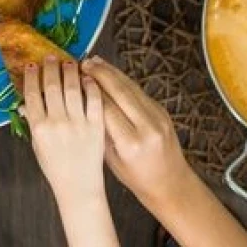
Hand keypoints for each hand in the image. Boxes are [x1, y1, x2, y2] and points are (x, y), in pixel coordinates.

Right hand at [24, 58, 105, 206]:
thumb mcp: (37, 145)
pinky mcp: (96, 126)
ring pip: (73, 89)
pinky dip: (91, 86)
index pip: (32, 94)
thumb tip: (24, 103)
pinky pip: (94, 100)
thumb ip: (33, 122)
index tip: (31, 65)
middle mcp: (57, 123)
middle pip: (52, 87)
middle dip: (50, 68)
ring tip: (70, 63)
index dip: (31, 76)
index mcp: (39, 127)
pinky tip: (88, 78)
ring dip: (70, 72)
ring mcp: (78, 124)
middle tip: (51, 57)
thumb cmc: (54, 167)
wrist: (77, 186)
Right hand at [81, 57, 191, 210]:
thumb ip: (99, 131)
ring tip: (94, 62)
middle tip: (83, 63)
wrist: (171, 183)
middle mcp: (147, 127)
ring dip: (112, 72)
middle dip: (100, 74)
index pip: (107, 109)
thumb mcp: (111, 159)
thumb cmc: (137, 178)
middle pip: (121, 92)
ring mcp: (158, 117)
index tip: (76, 80)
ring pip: (131, 87)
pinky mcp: (162, 111)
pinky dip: (123, 80)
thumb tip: (82, 104)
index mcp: (131, 143)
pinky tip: (111, 73)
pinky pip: (139, 91)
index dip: (90, 91)